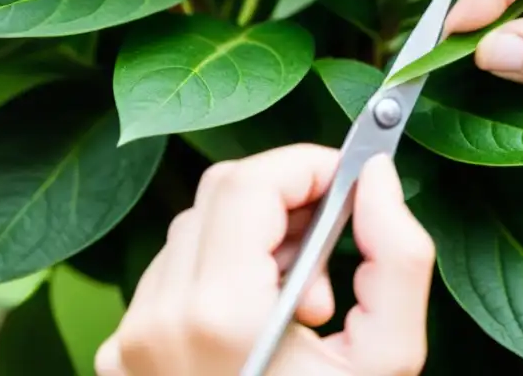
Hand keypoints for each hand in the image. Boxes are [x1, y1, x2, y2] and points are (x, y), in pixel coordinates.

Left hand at [96, 145, 434, 375]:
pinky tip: (263, 322)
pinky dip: (224, 274)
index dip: (311, 165)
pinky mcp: (124, 358)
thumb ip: (398, 254)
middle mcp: (158, 322)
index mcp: (219, 317)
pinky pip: (174, 276)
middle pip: (220, 196)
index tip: (354, 181)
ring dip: (258, 240)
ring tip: (305, 302)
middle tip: (335, 246)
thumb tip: (378, 179)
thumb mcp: (389, 356)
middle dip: (290, 200)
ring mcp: (132, 343)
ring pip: (195, 231)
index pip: (251, 183)